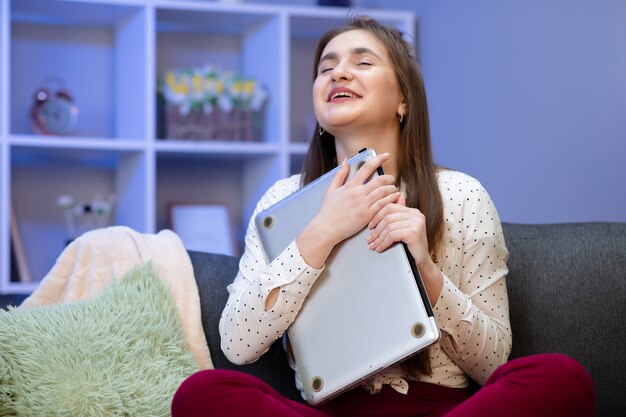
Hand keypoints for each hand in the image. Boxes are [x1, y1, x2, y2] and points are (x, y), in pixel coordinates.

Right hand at [295, 153, 398, 269]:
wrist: (327, 228)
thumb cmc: (328, 210)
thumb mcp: (331, 189)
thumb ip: (340, 174)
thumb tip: (345, 161)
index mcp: (350, 186)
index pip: (367, 167)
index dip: (379, 159)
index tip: (386, 155)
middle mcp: (358, 193)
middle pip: (380, 180)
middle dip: (389, 177)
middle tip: (392, 179)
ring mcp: (363, 204)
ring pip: (384, 192)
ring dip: (392, 189)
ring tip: (393, 190)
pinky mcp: (367, 215)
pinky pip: (383, 205)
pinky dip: (391, 200)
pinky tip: (394, 199)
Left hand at [366, 193, 443, 301]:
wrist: (422, 261)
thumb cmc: (410, 246)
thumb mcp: (401, 229)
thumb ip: (394, 219)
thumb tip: (379, 208)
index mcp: (413, 211)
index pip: (390, 207)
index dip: (377, 216)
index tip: (370, 226)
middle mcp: (416, 214)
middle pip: (388, 217)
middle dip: (376, 229)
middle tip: (369, 239)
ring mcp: (416, 222)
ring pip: (389, 227)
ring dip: (378, 238)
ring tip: (372, 245)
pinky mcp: (414, 232)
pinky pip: (392, 235)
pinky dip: (383, 243)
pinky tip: (379, 248)